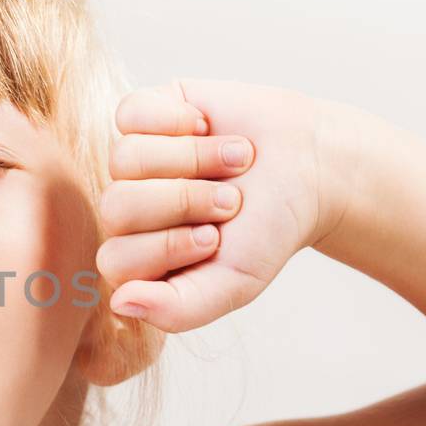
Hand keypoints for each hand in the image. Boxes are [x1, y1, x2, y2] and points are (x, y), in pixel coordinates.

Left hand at [97, 79, 363, 332]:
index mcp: (138, 259)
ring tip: (235, 160)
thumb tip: (121, 303)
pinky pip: (130, 115)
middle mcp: (127, 211)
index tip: (215, 238)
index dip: (167, 246)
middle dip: (184, 201)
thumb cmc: (268, 230)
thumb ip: (177, 310)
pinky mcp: (143, 115)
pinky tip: (208, 125)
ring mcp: (131, 162)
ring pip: (125, 159)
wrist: (310, 167)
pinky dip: (179, 120)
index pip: (115, 260)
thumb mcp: (234, 284)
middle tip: (230, 199)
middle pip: (116, 207)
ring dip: (193, 158)